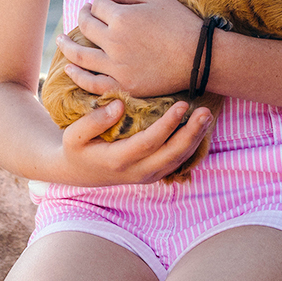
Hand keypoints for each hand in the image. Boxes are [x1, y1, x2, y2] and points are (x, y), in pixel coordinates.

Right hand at [55, 95, 212, 186]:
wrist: (77, 172)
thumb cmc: (76, 148)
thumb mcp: (74, 135)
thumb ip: (94, 121)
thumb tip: (119, 106)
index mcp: (118, 161)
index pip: (150, 143)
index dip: (168, 125)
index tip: (182, 105)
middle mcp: (137, 172)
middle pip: (172, 155)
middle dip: (192, 134)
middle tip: (206, 112)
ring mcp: (147, 175)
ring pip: (179, 160)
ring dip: (196, 139)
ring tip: (208, 116)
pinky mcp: (154, 173)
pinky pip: (178, 162)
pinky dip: (192, 146)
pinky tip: (200, 128)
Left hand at [57, 0, 203, 97]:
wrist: (200, 57)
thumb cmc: (180, 23)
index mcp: (122, 18)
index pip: (98, 6)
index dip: (98, 3)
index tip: (99, 3)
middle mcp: (114, 42)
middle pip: (87, 27)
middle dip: (83, 16)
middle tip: (83, 14)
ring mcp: (116, 66)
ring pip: (81, 56)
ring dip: (67, 46)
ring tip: (60, 41)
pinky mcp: (123, 85)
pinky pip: (92, 83)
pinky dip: (78, 76)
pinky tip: (70, 69)